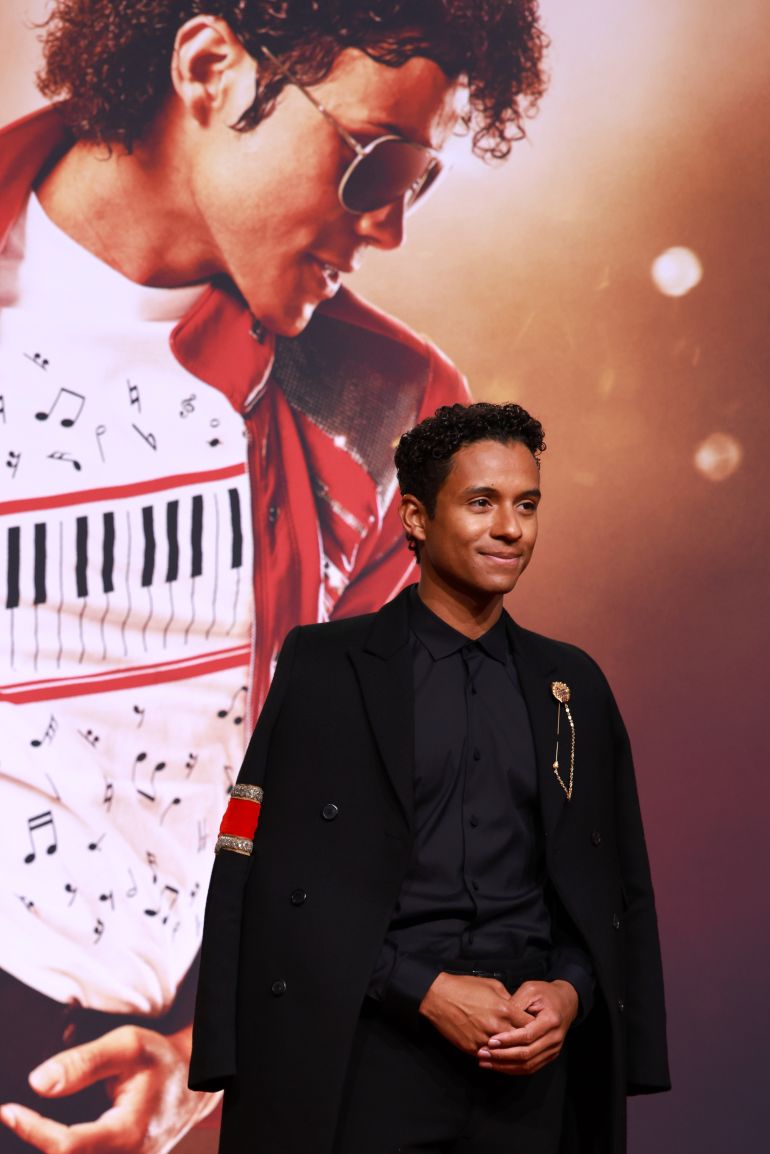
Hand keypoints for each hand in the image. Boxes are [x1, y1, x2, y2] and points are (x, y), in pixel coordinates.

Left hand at [0, 1024, 220, 1152]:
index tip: (9, 1110)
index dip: (32, 1130)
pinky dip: (69, 1147)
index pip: (66, 1146)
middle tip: (16, 1115)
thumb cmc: (162, 1060)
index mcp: (126, 1133)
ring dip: (53, 1144)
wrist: (195, 1079)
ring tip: (31, 1121)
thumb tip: (37, 1083)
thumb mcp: (127, 1046)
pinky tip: (54, 1131)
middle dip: (36, 1140)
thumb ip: (83, 1062)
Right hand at [419, 972, 529, 1054]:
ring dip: (510, 1052)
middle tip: (528, 1042)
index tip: (537, 1028)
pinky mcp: (472, 1048)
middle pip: (520, 1041)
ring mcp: (484, 1039)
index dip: (534, 1027)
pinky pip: (489, 1056)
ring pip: (505, 1053)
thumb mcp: (492, 985)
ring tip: (515, 1052)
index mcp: (504, 1009)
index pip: (529, 1024)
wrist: (439, 997)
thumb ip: (508, 997)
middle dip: (525, 1042)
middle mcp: (497, 1026)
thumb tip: (517, 1007)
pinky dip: (494, 1056)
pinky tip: (496, 1054)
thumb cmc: (465, 987)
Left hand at [477, 979, 577, 1075]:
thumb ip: (515, 1004)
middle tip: (483, 1054)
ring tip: (486, 1062)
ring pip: (528, 1065)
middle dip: (503, 1056)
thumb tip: (498, 1018)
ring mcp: (553, 1049)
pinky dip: (513, 1069)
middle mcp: (554, 1038)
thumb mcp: (530, 990)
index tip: (491, 1040)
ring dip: (505, 1066)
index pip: (527, 1036)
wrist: (565, 1002)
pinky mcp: (549, 1055)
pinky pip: (531, 1067)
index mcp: (550, 1020)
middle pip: (527, 1054)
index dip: (508, 1040)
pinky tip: (498, 1065)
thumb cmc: (546, 993)